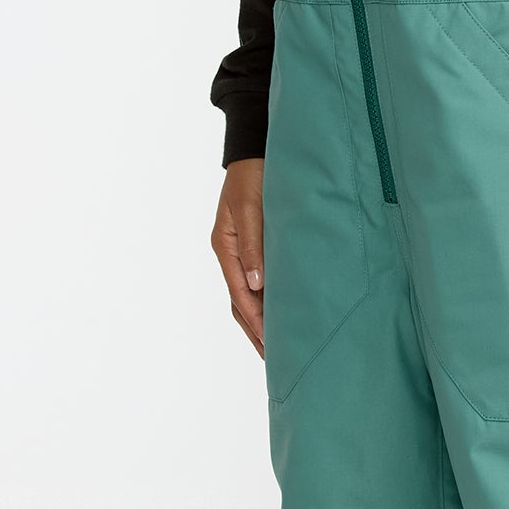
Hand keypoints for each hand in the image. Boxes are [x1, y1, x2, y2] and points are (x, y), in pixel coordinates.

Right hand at [211, 157, 265, 355]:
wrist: (255, 149)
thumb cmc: (254, 174)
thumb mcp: (250, 209)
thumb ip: (254, 246)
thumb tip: (256, 285)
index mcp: (226, 247)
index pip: (239, 294)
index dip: (255, 320)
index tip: (270, 342)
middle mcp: (232, 254)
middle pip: (240, 302)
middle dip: (256, 330)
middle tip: (275, 359)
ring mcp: (242, 252)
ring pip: (248, 295)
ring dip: (261, 320)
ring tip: (278, 346)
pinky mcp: (255, 246)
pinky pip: (258, 282)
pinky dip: (268, 301)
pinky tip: (282, 312)